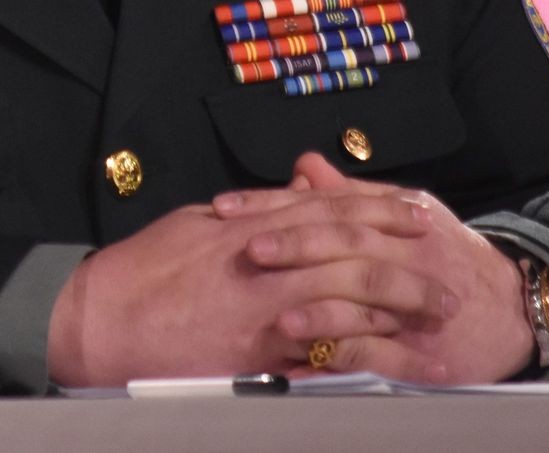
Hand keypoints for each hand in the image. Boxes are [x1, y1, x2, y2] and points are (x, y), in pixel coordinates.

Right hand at [45, 189, 442, 387]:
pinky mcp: (260, 351)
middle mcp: (266, 259)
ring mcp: (266, 306)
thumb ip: (249, 212)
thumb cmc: (141, 271)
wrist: (104, 321)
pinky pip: (326, 345)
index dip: (378, 207)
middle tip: (444, 262)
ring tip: (436, 307)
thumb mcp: (194, 223)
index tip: (415, 208)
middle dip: (404, 254)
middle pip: (352, 249)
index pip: (330, 207)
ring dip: (399, 300)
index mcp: (251, 223)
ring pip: (349, 294)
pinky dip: (364, 345)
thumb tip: (286, 198)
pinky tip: (394, 347)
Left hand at [212, 152, 533, 383]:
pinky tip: (306, 360)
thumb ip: (349, 193)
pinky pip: (377, 353)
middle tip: (248, 249)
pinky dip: (339, 354)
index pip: (326, 203)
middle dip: (294, 244)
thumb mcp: (403, 212)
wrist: (513, 307)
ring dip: (317, 305)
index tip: (227, 208)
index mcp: (392, 216)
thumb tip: (303, 165)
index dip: (273, 204)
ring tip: (275, 314)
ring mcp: (413, 301)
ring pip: (363, 294)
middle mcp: (403, 251)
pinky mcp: (421, 350)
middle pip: (345, 240)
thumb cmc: (447, 256)